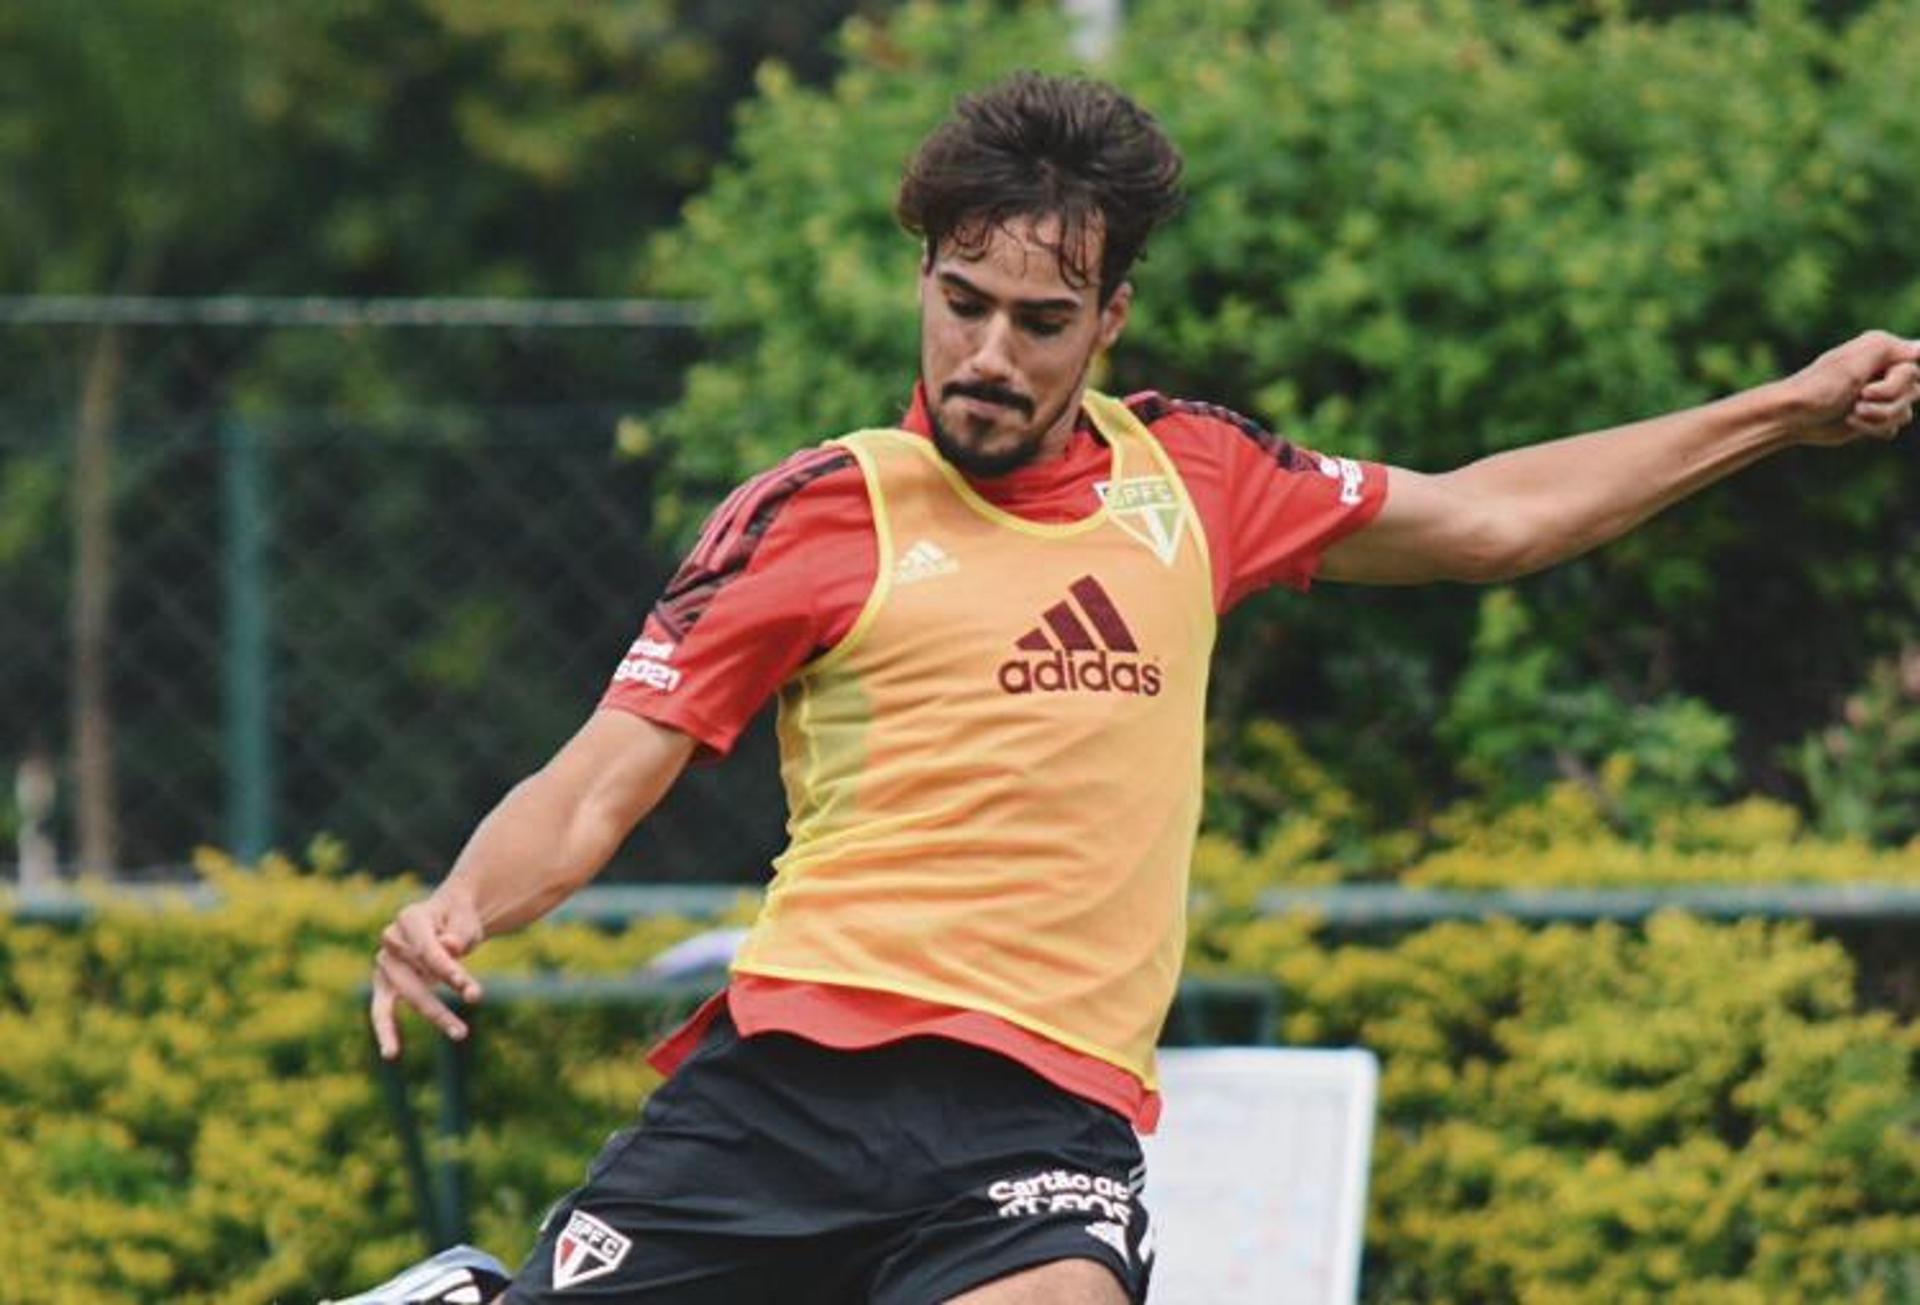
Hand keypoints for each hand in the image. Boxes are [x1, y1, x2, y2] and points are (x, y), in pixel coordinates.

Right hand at [370, 891, 485, 1058]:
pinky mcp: (385, 984)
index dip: (445, 967)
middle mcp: (391, 939)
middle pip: (416, 973)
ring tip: (461, 1033)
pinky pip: (381, 1010)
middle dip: (446, 988)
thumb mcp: (465, 921)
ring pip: (407, 994)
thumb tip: (449, 947)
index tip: (465, 984)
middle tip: (477, 998)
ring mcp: (385, 963)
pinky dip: (385, 1031)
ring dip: (436, 1013)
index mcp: (410, 917)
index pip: (426, 947)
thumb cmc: (458, 920)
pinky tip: (390, 1054)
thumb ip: (458, 934)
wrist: (447, 920)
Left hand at [1784, 330, 1919, 445]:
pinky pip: (1894, 428)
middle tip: (1859, 398)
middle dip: (1888, 400)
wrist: (1794, 416)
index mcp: (1883, 351)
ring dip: (1879, 416)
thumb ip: (1889, 349)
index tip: (1867, 388)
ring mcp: (1882, 396)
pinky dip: (1873, 429)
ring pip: (1906, 412)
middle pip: (1915, 391)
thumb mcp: (1855, 362)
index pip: (1914, 367)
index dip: (1897, 381)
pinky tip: (1851, 422)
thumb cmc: (1820, 385)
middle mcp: (1887, 371)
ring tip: (1852, 413)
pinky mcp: (1875, 418)